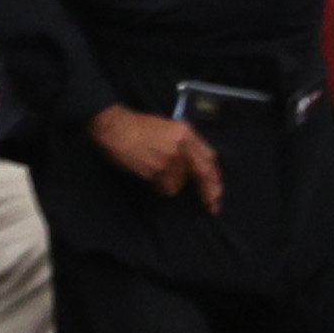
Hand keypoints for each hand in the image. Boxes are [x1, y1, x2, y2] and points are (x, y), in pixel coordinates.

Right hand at [87, 103, 221, 206]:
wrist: (116, 127)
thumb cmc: (139, 126)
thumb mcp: (167, 127)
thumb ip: (183, 143)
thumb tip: (195, 164)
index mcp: (186, 132)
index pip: (209, 157)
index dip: (214, 175)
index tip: (217, 189)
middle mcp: (181, 145)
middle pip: (203, 173)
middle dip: (209, 192)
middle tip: (212, 207)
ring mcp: (169, 159)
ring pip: (180, 183)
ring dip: (173, 185)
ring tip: (159, 177)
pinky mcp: (156, 170)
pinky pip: (165, 187)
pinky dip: (161, 187)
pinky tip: (152, 180)